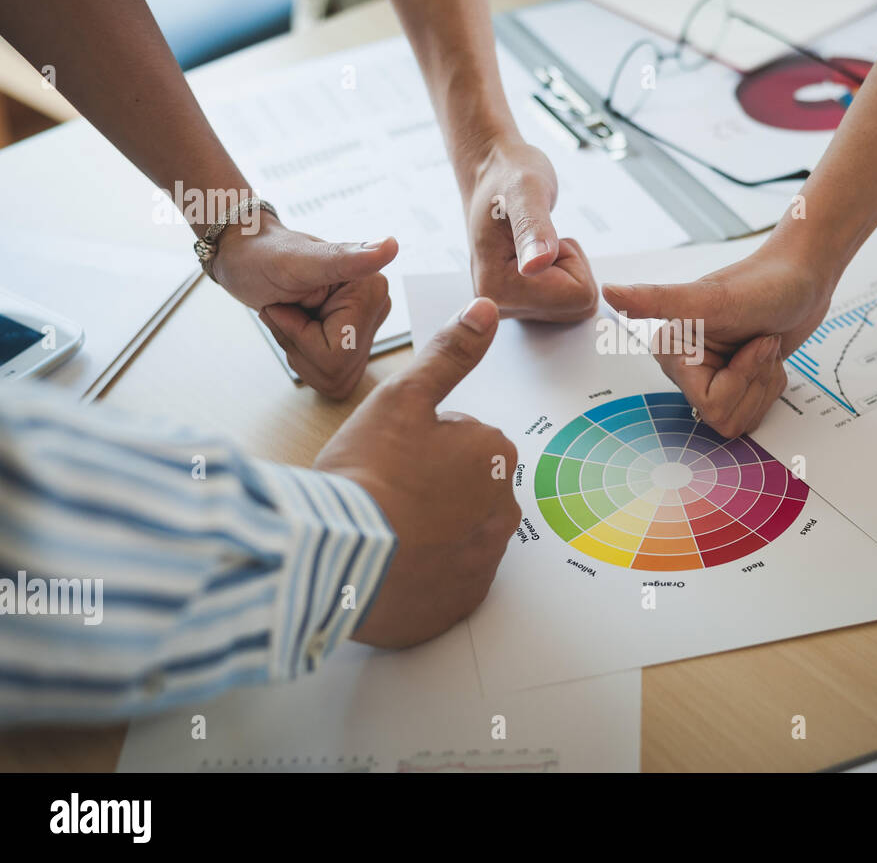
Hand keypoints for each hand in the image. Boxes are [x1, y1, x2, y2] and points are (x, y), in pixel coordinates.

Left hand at [211, 216, 397, 398]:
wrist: (248, 259)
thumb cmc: (264, 255)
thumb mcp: (298, 260)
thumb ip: (347, 258)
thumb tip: (390, 245)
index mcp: (372, 290)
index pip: (340, 352)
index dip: (301, 336)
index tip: (288, 304)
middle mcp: (376, 309)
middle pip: (338, 369)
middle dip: (299, 346)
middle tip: (287, 310)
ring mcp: (366, 329)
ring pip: (334, 377)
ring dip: (299, 353)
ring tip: (292, 317)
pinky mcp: (353, 343)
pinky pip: (330, 377)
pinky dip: (303, 359)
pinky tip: (298, 331)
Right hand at [315, 297, 520, 647]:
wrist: (335, 559)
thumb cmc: (367, 473)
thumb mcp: (404, 398)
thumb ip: (451, 354)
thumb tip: (487, 309)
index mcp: (496, 454)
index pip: (461, 440)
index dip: (418, 445)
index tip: (389, 458)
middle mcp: (505, 508)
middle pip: (462, 487)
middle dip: (428, 489)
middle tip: (382, 494)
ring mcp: (486, 560)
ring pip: (454, 532)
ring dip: (426, 531)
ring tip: (383, 531)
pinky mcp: (464, 602)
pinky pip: (446, 580)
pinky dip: (423, 575)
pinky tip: (390, 566)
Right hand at [462, 136, 597, 321]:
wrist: (492, 173)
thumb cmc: (508, 175)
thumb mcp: (526, 192)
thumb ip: (532, 230)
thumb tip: (534, 266)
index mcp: (497, 289)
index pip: (578, 298)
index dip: (571, 260)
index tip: (542, 234)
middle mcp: (500, 306)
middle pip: (579, 307)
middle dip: (572, 267)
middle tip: (542, 236)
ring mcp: (511, 307)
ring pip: (576, 305)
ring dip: (568, 269)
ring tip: (538, 241)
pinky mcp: (522, 303)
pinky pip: (569, 301)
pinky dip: (565, 275)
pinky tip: (539, 254)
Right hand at [603, 242, 835, 436]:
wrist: (804, 277)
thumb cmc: (765, 282)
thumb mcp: (712, 296)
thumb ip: (657, 299)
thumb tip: (609, 291)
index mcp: (673, 350)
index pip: (710, 403)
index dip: (741, 377)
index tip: (752, 340)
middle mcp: (688, 366)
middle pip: (725, 416)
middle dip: (755, 380)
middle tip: (762, 342)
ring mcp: (713, 376)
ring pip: (741, 418)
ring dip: (765, 383)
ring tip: (765, 346)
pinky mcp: (735, 382)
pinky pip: (753, 411)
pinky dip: (771, 386)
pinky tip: (768, 357)